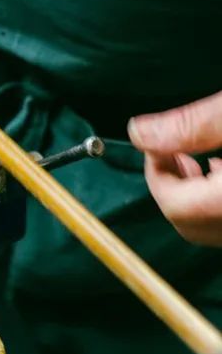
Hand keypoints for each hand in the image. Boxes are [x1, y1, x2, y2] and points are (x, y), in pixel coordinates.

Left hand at [128, 92, 221, 245]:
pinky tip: (219, 169)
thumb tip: (139, 133)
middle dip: (171, 186)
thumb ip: (193, 125)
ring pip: (209, 228)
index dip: (156, 173)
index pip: (176, 207)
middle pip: (190, 225)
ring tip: (195, 158)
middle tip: (170, 150)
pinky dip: (213, 201)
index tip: (155, 144)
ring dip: (192, 195)